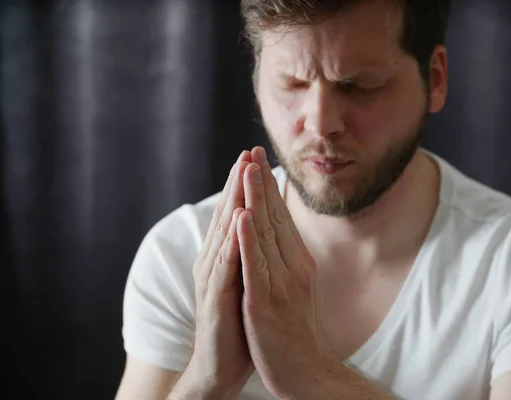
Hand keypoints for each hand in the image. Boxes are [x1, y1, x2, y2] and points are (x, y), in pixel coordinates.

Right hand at [177, 151, 253, 398]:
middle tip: (249, 151)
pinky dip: (232, 240)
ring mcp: (213, 278)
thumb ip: (250, 256)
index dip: (246, 186)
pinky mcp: (216, 297)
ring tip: (242, 172)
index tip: (257, 158)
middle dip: (239, 182)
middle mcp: (215, 261)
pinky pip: (225, 265)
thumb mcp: (247, 283)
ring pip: (225, 232)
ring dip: (234, 200)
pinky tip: (238, 220)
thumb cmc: (237, 323)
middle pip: (229, 214)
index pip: (237, 214)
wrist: (219, 366)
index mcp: (226, 257)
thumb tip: (262, 232)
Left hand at [236, 147, 330, 398]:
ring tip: (246, 170)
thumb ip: (289, 260)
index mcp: (298, 262)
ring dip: (255, 200)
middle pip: (275, 218)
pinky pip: (256, 266)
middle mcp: (293, 267)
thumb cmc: (296, 330)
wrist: (305, 371)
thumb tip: (281, 235)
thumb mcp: (297, 288)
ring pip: (265, 234)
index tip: (258, 161)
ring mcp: (280, 284)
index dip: (269, 188)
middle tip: (251, 151)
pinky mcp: (266, 303)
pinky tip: (242, 216)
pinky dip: (249, 239)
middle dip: (261, 182)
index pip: (281, 218)